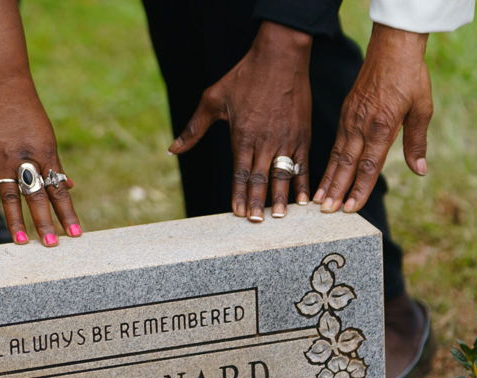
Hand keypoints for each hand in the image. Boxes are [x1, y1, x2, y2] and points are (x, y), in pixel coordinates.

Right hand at [0, 84, 80, 245]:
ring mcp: (2, 160)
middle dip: (44, 221)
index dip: (67, 212)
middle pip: (36, 195)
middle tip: (51, 244)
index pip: (59, 189)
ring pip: (10, 196)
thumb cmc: (26, 114)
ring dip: (17, 221)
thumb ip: (55, 165)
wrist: (0, 87)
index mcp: (45, 153)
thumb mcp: (46, 137)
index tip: (75, 234)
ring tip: (22, 242)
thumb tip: (70, 187)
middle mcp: (25, 158)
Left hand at [168, 21, 312, 220]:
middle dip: (257, 202)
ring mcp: (286, 139)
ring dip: (281, 197)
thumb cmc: (245, 76)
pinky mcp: (303, 134)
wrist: (280, 56)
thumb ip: (194, 128)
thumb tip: (172, 149)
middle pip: (260, 178)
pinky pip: (303, 164)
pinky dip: (303, 182)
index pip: (239, 173)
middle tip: (257, 223)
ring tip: (280, 216)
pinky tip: (303, 199)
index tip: (238, 213)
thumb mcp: (213, 99)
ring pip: (283, 174)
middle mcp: (265, 141)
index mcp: (243, 136)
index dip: (239, 195)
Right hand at [314, 24, 431, 212]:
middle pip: (347, 164)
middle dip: (336, 189)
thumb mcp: (422, 108)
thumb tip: (419, 170)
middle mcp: (362, 125)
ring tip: (318, 200)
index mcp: (382, 125)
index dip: (360, 188)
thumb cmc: (411, 77)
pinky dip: (329, 163)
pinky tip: (325, 176)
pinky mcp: (345, 114)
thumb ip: (417, 142)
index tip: (351, 208)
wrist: (392, 48)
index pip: (369, 165)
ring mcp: (350, 119)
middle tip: (326, 211)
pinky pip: (335, 143)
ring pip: (337, 156)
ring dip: (328, 179)